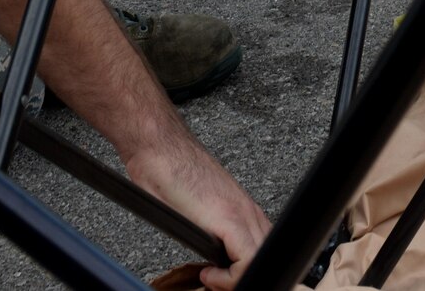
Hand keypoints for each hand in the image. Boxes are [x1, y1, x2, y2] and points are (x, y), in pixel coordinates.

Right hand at [125, 133, 270, 289]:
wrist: (158, 147)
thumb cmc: (169, 174)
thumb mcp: (199, 211)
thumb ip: (214, 232)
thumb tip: (213, 260)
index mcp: (244, 210)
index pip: (264, 250)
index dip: (244, 272)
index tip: (220, 280)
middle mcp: (249, 211)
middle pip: (266, 257)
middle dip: (241, 278)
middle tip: (216, 283)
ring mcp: (242, 212)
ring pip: (261, 261)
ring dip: (237, 279)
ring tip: (212, 280)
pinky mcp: (230, 217)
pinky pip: (247, 260)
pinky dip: (230, 278)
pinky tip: (208, 274)